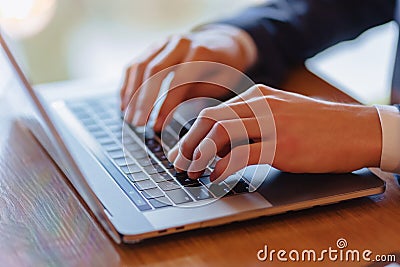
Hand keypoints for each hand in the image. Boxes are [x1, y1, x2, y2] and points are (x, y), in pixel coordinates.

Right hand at [120, 25, 256, 131]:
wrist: (222, 42)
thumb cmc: (223, 68)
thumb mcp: (222, 82)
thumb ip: (202, 96)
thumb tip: (183, 120)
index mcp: (201, 51)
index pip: (178, 79)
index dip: (166, 104)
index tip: (157, 125)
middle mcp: (179, 42)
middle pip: (155, 70)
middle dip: (144, 100)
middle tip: (137, 123)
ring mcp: (164, 43)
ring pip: (141, 67)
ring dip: (132, 94)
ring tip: (129, 117)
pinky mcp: (153, 48)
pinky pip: (135, 65)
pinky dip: (127, 85)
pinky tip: (124, 104)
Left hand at [168, 85, 381, 181]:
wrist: (357, 129)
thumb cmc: (318, 125)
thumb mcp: (281, 114)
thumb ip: (253, 122)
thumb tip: (223, 142)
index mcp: (258, 96)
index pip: (214, 112)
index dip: (192, 133)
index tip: (182, 151)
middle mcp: (260, 104)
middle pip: (210, 119)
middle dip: (189, 142)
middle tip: (179, 162)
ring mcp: (271, 123)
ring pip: (221, 132)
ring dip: (200, 154)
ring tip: (193, 171)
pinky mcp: (282, 145)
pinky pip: (242, 154)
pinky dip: (223, 166)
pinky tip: (216, 176)